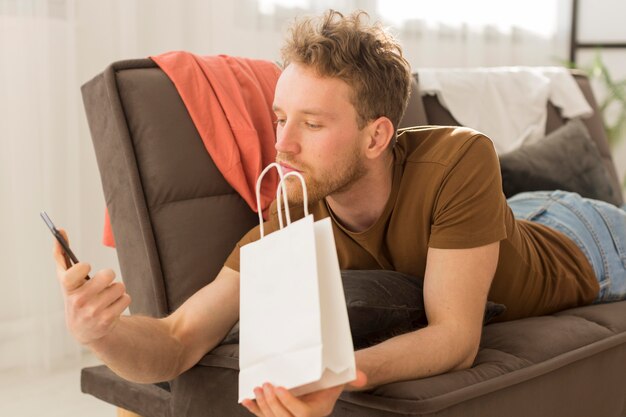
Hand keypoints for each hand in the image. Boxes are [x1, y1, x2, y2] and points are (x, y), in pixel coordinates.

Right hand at [53, 229, 130, 344]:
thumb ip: (61, 255)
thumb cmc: (76, 295)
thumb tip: (60, 229)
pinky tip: (112, 306)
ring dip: (116, 289)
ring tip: (106, 296)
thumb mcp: (66, 279)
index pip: (76, 271)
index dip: (84, 266)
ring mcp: (93, 312)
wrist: (84, 329)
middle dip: (108, 275)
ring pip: (120, 286)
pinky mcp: (107, 320)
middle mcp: (78, 301)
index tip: (86, 267)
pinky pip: (126, 298)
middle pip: (108, 274)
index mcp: (67, 288)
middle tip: (102, 282)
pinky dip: (122, 300)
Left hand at [241, 370, 366, 416]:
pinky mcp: (278, 414)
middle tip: (265, 384)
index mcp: (317, 412)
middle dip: (272, 403)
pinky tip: (246, 400)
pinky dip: (254, 409)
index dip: (288, 403)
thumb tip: (361, 377)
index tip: (279, 387)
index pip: (301, 414)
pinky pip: (264, 416)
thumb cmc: (331, 382)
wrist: (324, 386)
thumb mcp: (342, 379)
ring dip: (263, 405)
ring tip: (257, 388)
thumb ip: (352, 378)